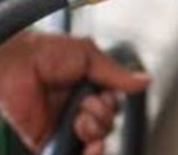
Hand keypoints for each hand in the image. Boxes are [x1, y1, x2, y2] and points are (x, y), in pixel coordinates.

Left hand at [0, 32, 149, 154]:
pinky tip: (90, 145)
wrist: (12, 66)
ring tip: (83, 122)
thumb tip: (144, 80)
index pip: (112, 104)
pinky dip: (87, 152)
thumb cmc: (39, 52)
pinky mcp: (48, 143)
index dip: (112, 102)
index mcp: (85, 86)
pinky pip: (73, 153)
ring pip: (95, 139)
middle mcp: (74, 107)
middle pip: (106, 124)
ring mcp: (61, 127)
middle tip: (89, 106)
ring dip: (96, 132)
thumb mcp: (86, 53)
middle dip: (103, 117)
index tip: (104, 95)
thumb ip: (115, 72)